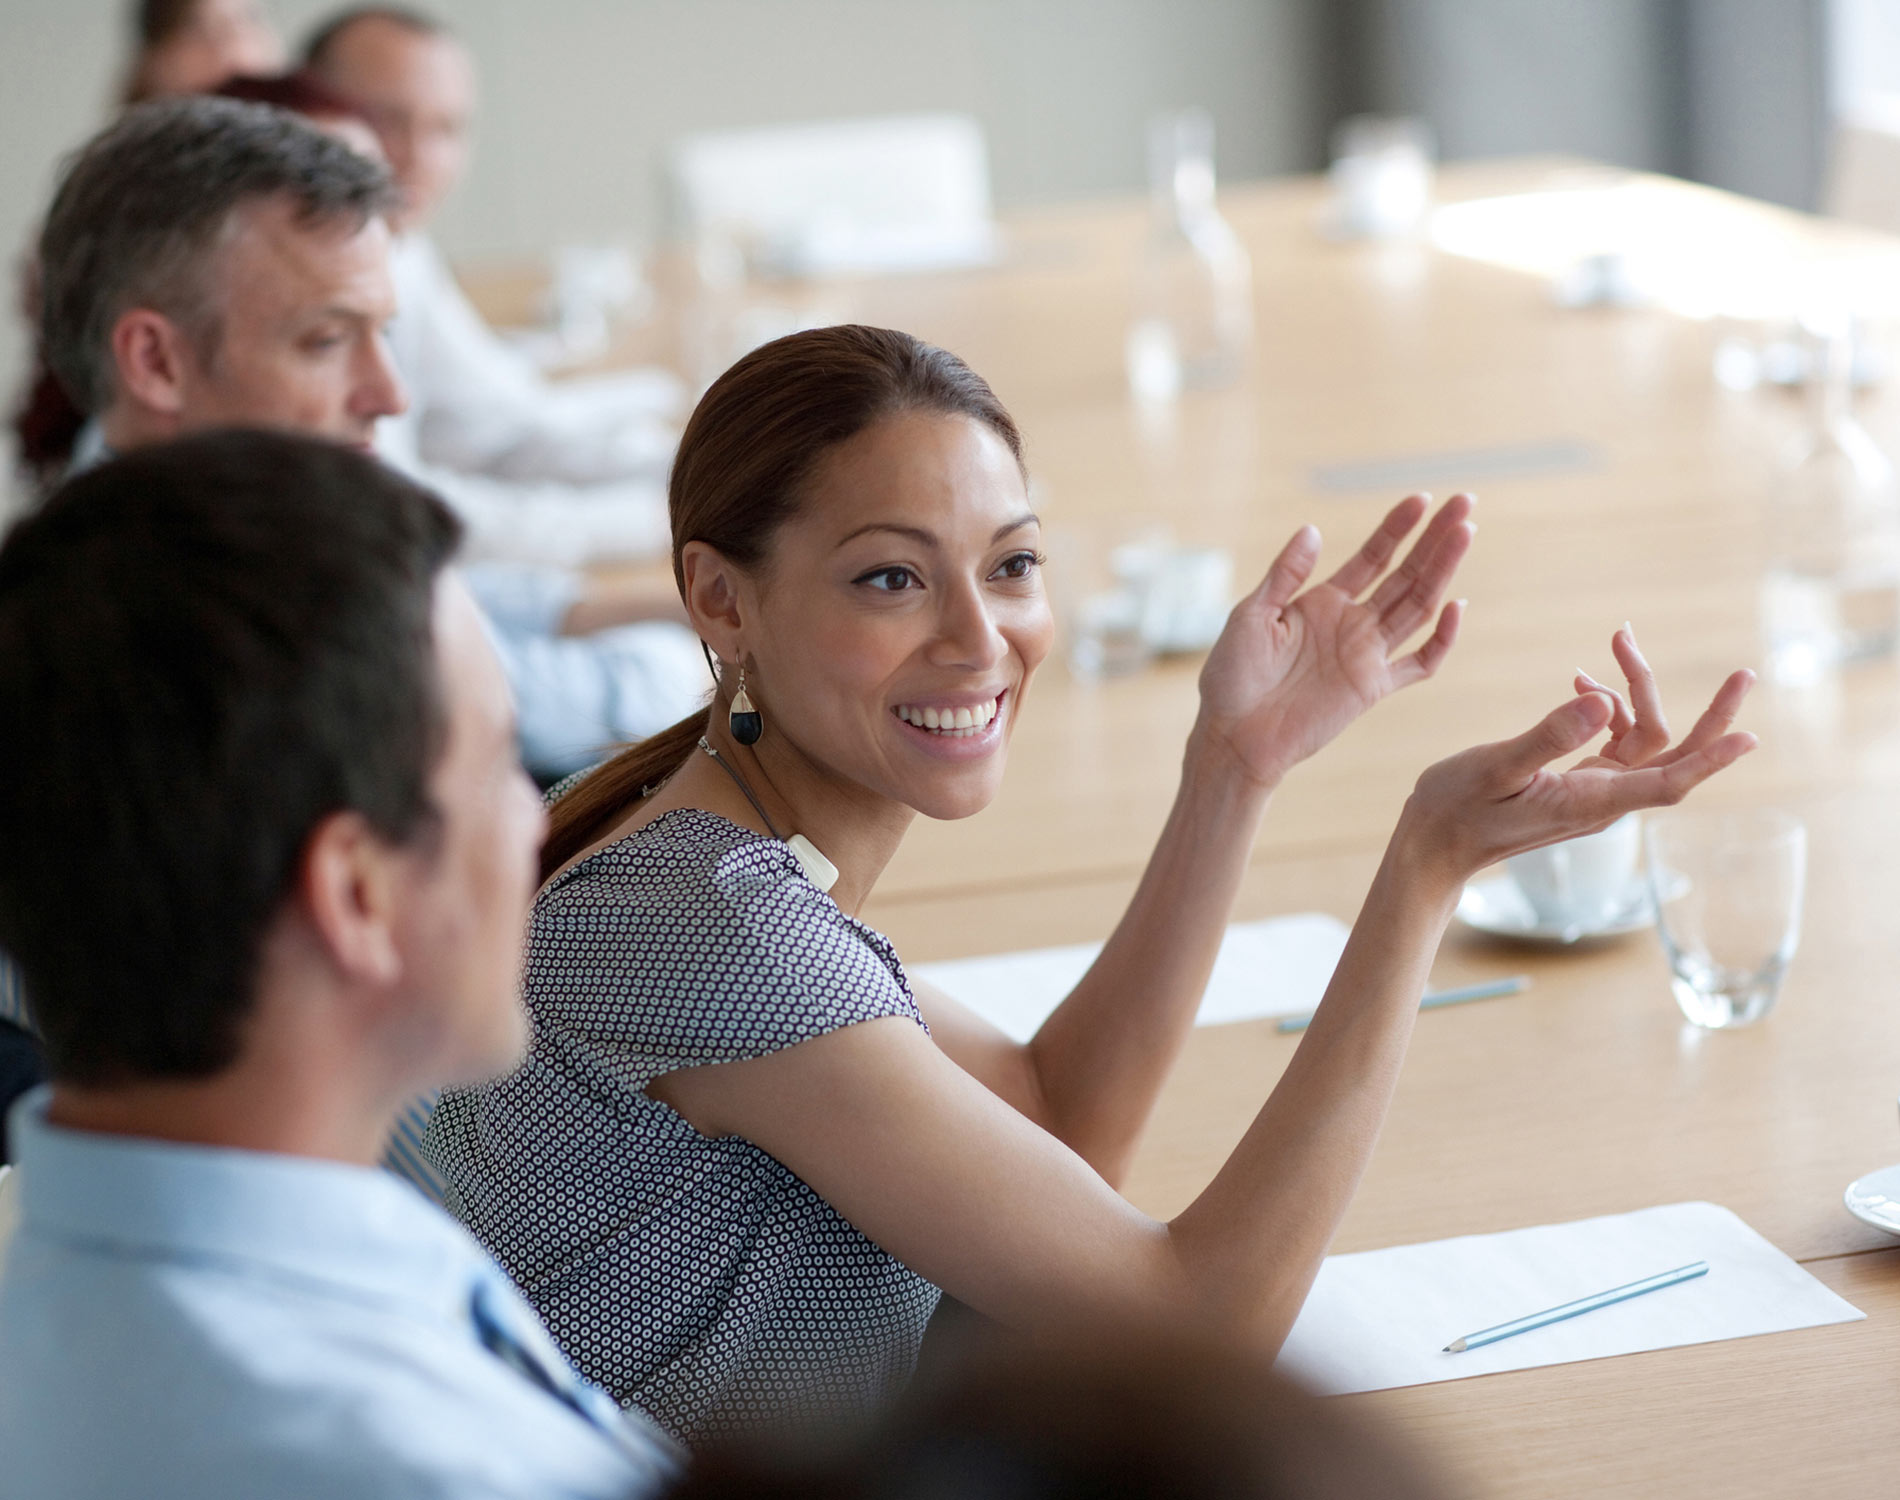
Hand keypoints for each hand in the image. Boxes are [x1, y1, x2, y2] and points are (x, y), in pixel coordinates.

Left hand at [1192, 494, 1473, 787]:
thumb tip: (1312, 529)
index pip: (1372, 557)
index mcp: (1322, 601)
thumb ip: (1285, 575)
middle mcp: (1352, 623)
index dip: (1396, 528)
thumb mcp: (1251, 615)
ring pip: (1418, 607)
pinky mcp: (1373, 689)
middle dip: (1434, 540)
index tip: (1421, 499)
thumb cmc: (1232, 676)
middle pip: (1405, 574)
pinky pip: (1419, 664)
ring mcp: (1366, 655)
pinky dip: (1442, 639)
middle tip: (1464, 503)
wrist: (1233, 735)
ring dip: (1443, 571)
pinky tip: (1456, 606)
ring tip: (1465, 534)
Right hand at [1395, 637, 1756, 891]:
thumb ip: (1549, 736)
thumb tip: (1602, 702)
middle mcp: (1604, 799)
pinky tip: (1580, 683)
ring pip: (1645, 740)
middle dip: (1710, 715)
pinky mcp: (1580, 784)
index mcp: (1591, 800)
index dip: (1712, 758)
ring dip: (1638, 692)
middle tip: (1743, 674)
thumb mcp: (1497, 766)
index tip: (1751, 737)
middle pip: (1675, 756)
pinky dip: (1610, 707)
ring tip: (1615, 642)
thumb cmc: (1458, 809)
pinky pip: (1618, 742)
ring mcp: (1595, 792)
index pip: (1669, 781)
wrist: (1435, 844)